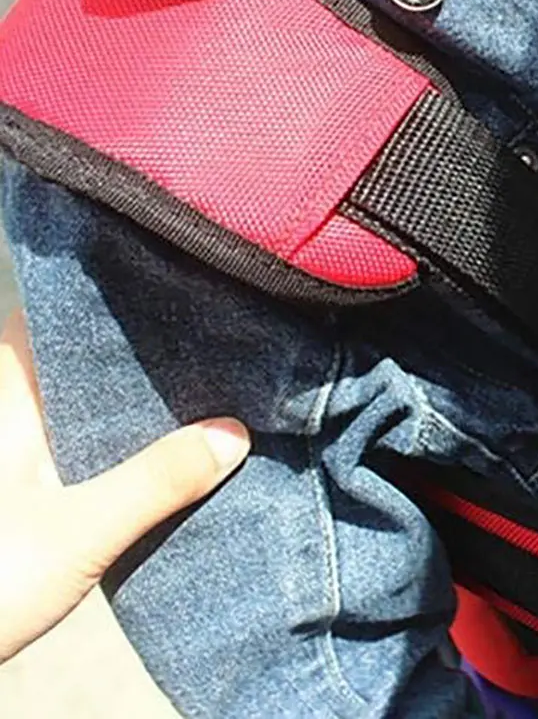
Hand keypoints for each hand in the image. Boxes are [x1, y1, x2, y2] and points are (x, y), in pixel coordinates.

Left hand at [0, 311, 249, 663]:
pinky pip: (85, 452)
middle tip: (202, 343)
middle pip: (75, 365)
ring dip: (132, 408)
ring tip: (200, 394)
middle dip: (135, 356)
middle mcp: (12, 420)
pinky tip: (166, 457)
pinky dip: (123, 449)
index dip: (97, 302)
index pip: (47, 324)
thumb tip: (232, 436)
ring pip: (82, 410)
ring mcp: (21, 460)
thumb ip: (154, 482)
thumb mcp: (78, 533)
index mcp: (11, 404)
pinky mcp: (30, 498)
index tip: (158, 287)